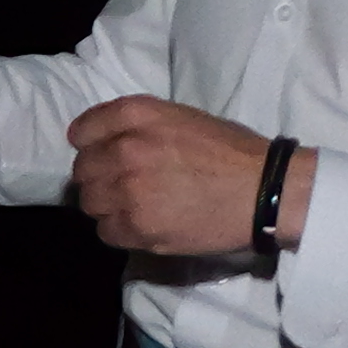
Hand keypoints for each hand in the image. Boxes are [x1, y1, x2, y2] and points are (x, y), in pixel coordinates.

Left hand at [68, 95, 281, 254]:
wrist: (265, 191)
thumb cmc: (232, 152)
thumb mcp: (182, 118)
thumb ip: (139, 126)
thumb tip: (107, 144)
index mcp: (138, 115)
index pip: (82, 130)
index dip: (90, 145)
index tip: (102, 154)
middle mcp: (125, 149)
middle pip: (82, 170)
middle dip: (99, 177)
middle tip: (123, 185)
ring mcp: (128, 191)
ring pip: (89, 203)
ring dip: (106, 206)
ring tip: (134, 207)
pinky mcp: (137, 227)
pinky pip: (105, 232)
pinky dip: (119, 231)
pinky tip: (143, 225)